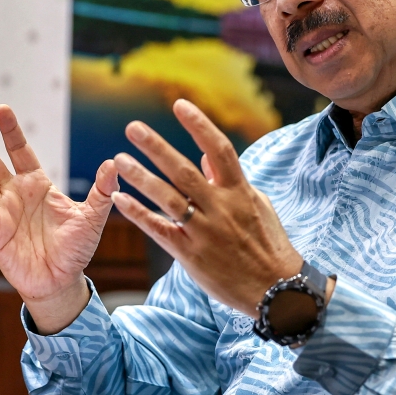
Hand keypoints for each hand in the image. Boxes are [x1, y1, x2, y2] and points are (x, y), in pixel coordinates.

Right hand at [0, 105, 118, 332]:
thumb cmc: (76, 248)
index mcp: (37, 184)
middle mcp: (16, 194)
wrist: (62, 281)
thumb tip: (114, 163)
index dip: (11, 131)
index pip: (20, 151)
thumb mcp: (93, 218)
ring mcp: (4, 212)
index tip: (3, 109)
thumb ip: (103, 191)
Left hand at [110, 99, 302, 316]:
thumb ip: (229, 181)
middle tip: (133, 127)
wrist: (276, 290)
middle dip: (157, 147)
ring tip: (119, 159)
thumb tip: (207, 158)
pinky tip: (120, 199)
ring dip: (141, 177)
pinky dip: (139, 214)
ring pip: (168, 199)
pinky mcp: (191, 255)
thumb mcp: (256, 205)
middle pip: (184, 171)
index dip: (199, 125)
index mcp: (239, 192)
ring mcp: (205, 232)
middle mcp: (221, 208)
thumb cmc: (268, 244)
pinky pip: (160, 230)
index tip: (179, 105)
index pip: (219, 149)